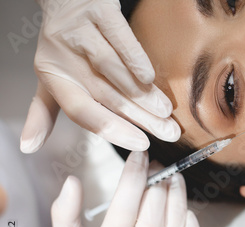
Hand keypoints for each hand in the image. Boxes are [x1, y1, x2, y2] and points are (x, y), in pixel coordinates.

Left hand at [21, 0, 180, 153]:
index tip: (140, 144)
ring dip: (142, 93)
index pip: (80, 111)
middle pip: (105, 94)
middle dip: (141, 118)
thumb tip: (28, 147)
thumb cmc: (63, 47)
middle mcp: (64, 55)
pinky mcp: (98, 10)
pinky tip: (150, 78)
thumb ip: (44, 114)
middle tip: (167, 133)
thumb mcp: (50, 79)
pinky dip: (136, 59)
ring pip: (112, 69)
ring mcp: (80, 31)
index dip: (112, 129)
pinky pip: (120, 38)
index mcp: (53, 76)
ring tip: (165, 112)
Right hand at [46, 152, 201, 226]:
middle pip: (152, 224)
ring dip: (177, 203)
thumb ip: (64, 213)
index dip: (132, 180)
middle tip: (159, 167)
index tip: (139, 156)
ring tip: (174, 179)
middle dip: (157, 188)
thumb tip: (73, 181)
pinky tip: (187, 212)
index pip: (121, 214)